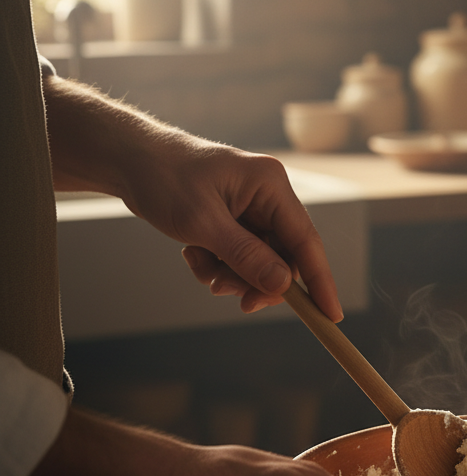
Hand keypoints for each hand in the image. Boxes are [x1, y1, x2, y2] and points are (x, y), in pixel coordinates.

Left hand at [126, 142, 341, 318]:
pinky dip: (218, 264)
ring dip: (232, 274)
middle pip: (283, 256)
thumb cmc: (163, 179)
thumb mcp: (203, 222)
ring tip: (200, 266)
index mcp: (271, 185)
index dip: (320, 281)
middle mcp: (268, 196)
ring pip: (260, 261)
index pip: (306, 240)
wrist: (127, 160)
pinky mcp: (234, 219)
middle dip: (257, 280)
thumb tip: (282, 286)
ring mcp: (252, 208)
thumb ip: (246, 256)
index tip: (330, 315)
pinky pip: (239, 256)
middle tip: (236, 301)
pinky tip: (194, 254)